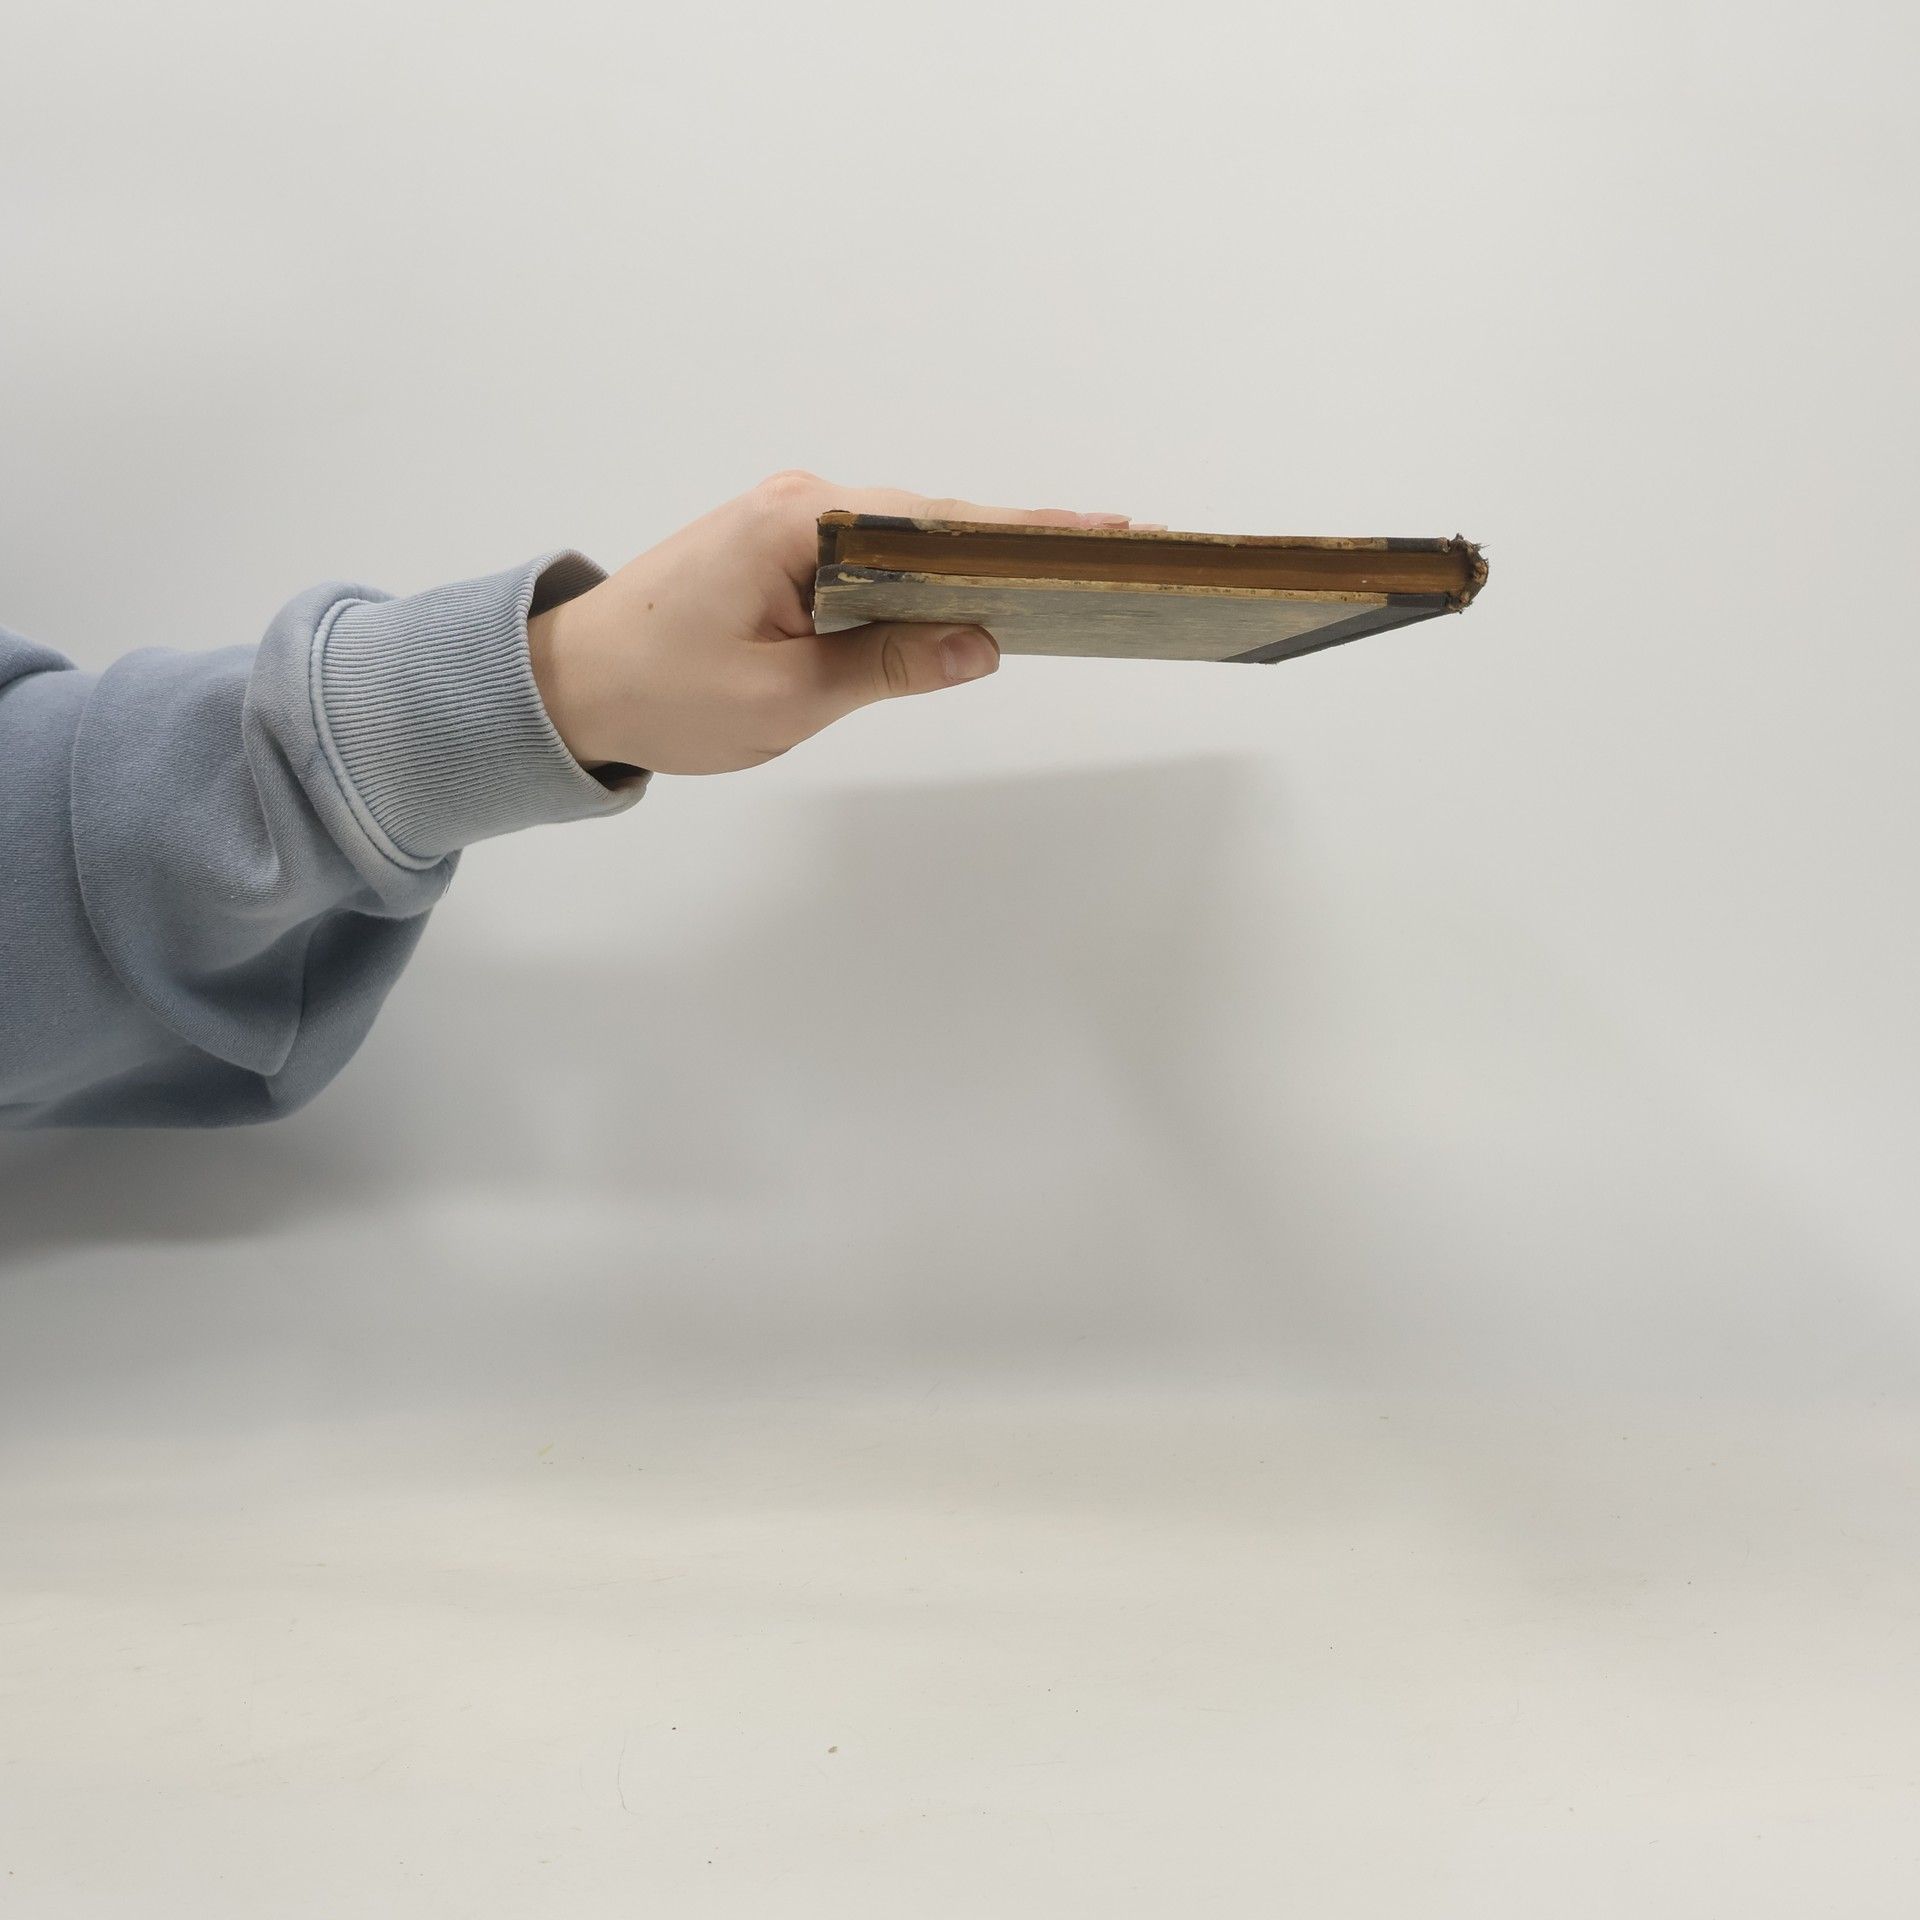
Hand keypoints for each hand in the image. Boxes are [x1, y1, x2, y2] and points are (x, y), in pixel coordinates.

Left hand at [525, 470, 1149, 774]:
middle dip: (1013, 547)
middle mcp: (800, 501)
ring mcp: (787, 520)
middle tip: (1105, 559)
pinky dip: (920, 578)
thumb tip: (981, 642)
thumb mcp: (788, 696)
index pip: (941, 522)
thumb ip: (889, 665)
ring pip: (904, 541)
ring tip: (1054, 585)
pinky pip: (871, 557)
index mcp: (802, 521)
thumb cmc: (662, 694)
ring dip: (968, 566)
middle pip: (933, 522)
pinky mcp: (777, 548)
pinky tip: (965, 602)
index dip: (1027, 535)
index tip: (1105, 530)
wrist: (566, 687)